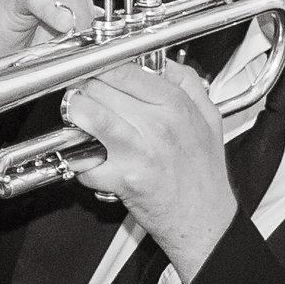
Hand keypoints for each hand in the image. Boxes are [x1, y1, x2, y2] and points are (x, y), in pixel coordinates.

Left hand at [59, 58, 238, 277]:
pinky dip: (79, 161)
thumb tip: (164, 62)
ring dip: (75, 114)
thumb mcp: (209, 119)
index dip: (102, 66)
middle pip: (100, 88)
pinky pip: (84, 161)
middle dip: (84, 89)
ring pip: (88, 115)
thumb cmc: (204, 172)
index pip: (125, 69)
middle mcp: (156, 126)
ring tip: (78, 118)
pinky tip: (89, 160)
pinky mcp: (123, 179)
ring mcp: (138, 152)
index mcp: (176, 106)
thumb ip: (189, 83)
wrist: (205, 220)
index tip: (94, 69)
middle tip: (83, 95)